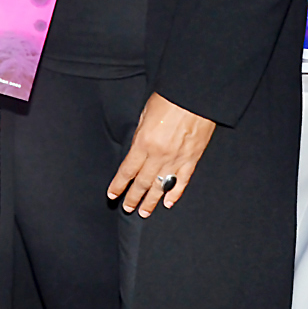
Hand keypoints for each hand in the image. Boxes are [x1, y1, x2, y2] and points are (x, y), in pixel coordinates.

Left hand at [107, 92, 215, 217]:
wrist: (195, 96)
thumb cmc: (169, 99)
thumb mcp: (145, 114)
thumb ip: (140, 134)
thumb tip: (137, 149)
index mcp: (143, 143)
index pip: (127, 171)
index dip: (118, 185)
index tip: (112, 194)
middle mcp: (158, 156)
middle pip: (142, 183)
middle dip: (133, 198)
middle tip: (127, 208)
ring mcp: (176, 160)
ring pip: (160, 187)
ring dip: (151, 201)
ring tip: (144, 212)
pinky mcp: (192, 159)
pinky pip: (181, 182)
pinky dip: (175, 194)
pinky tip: (168, 203)